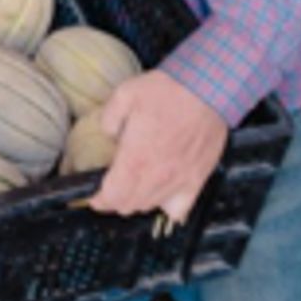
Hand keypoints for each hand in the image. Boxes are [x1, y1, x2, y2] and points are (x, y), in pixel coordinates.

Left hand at [88, 69, 227, 223]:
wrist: (207, 89)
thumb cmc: (166, 91)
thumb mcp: (124, 94)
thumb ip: (108, 119)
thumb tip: (108, 135)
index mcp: (135, 159)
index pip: (111, 197)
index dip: (98, 200)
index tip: (93, 194)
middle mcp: (156, 177)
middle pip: (128, 206)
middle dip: (114, 199)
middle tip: (111, 186)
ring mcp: (179, 181)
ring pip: (150, 207)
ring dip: (137, 201)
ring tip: (133, 186)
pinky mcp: (197, 180)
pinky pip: (180, 210)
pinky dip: (166, 207)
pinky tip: (161, 193)